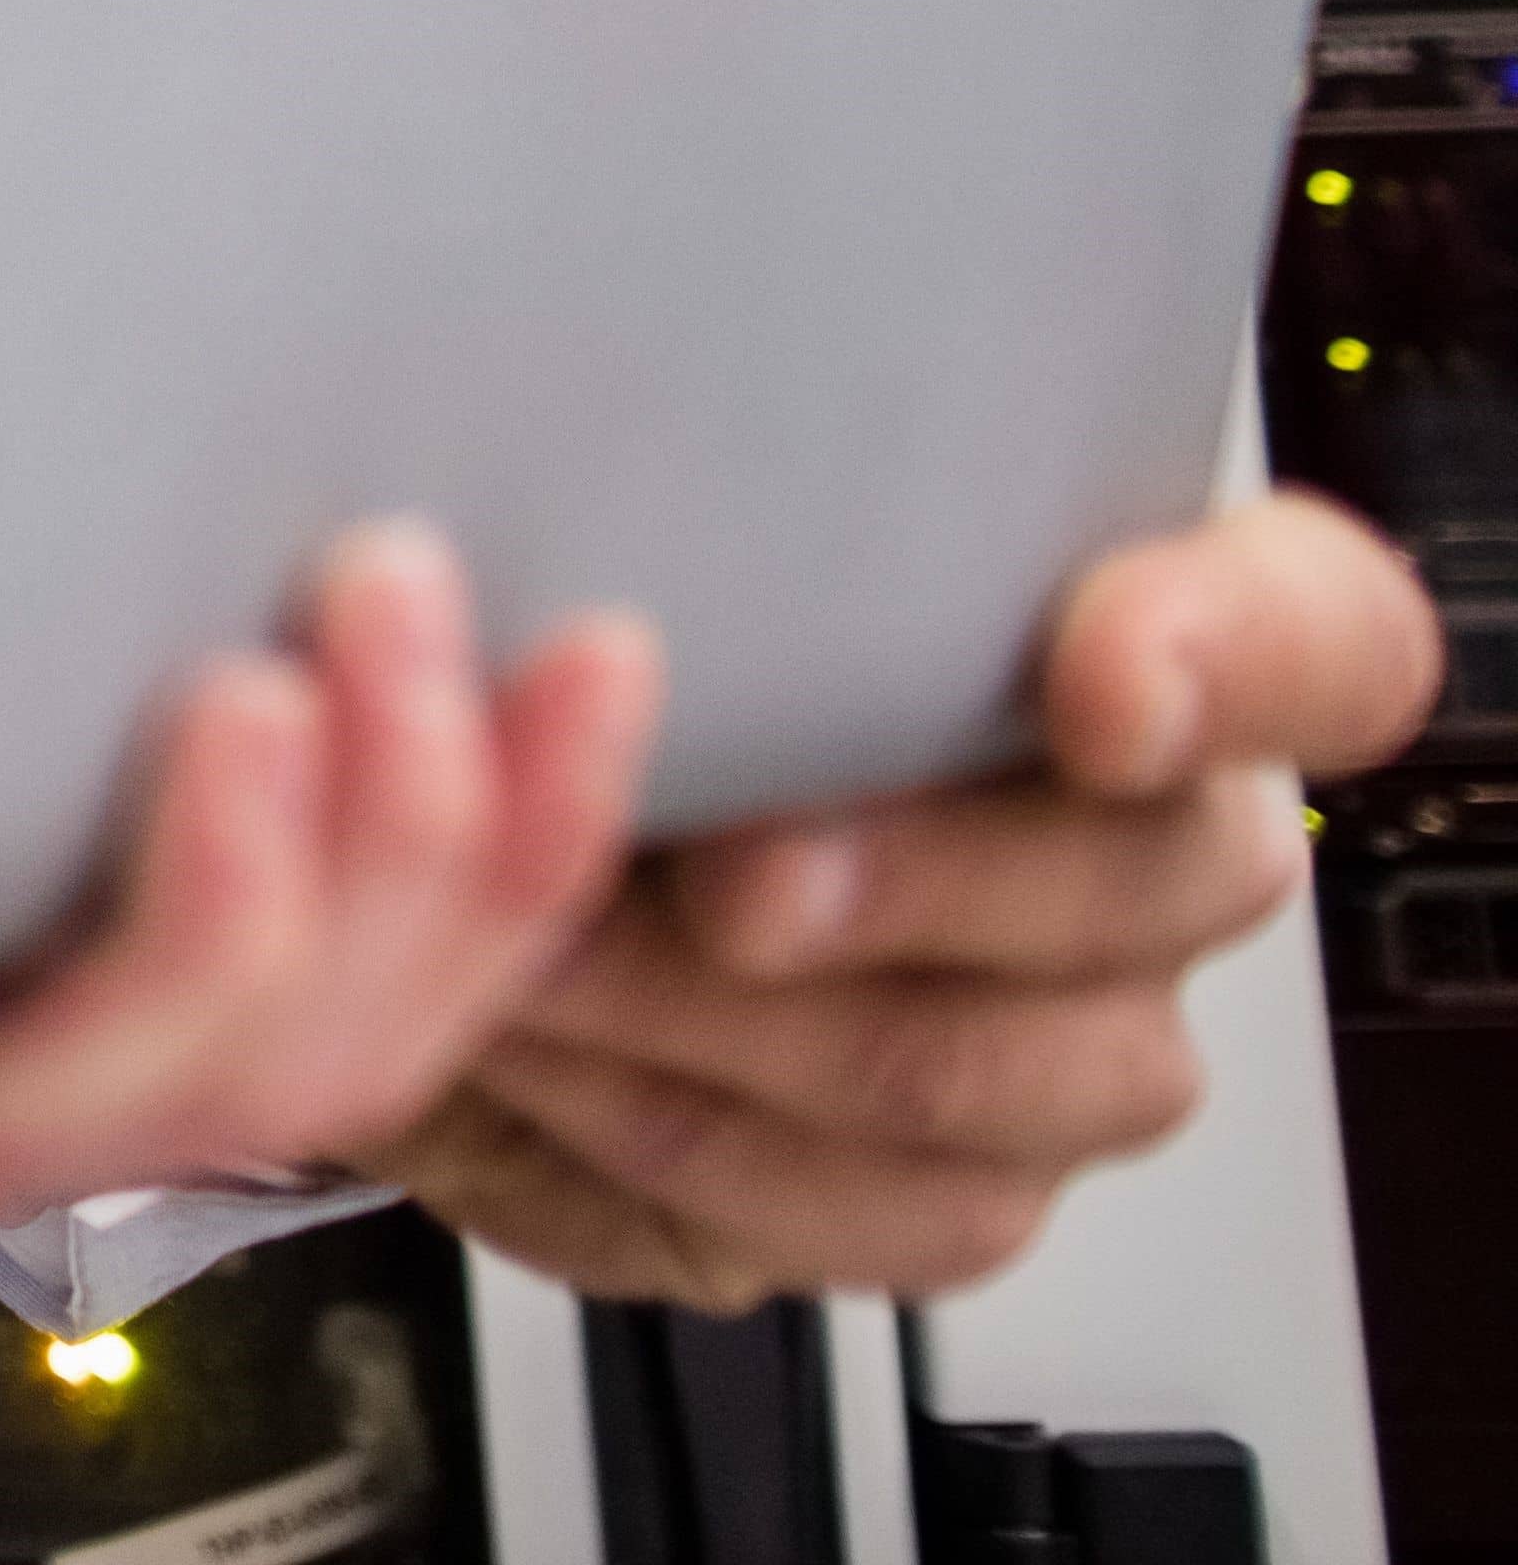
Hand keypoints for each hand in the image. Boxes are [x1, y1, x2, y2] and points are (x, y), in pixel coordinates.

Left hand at [361, 484, 1437, 1308]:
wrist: (441, 875)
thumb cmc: (556, 679)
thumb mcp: (601, 563)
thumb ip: (699, 549)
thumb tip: (651, 593)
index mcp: (1128, 644)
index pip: (1315, 634)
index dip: (1235, 656)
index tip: (1098, 683)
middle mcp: (1139, 856)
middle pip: (1155, 880)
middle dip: (907, 879)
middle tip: (718, 875)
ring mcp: (1070, 1046)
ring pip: (985, 1068)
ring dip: (718, 1019)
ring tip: (529, 949)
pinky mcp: (947, 1198)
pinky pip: (866, 1207)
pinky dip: (658, 1125)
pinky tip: (534, 1042)